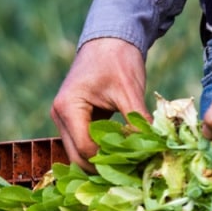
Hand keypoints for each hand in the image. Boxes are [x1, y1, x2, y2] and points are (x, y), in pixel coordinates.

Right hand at [50, 38, 149, 171]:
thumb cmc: (117, 59)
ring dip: (101, 160)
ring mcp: (64, 119)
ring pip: (79, 153)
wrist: (110, 38)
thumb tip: (151, 148)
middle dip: (103, 167)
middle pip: (77, 157)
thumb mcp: (129, 91)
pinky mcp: (74, 120)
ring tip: (129, 164)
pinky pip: (84, 144)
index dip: (110, 160)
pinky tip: (122, 153)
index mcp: (68, 107)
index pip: (85, 148)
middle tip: (133, 172)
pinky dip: (100, 151)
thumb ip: (137, 121)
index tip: (135, 163)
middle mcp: (60, 116)